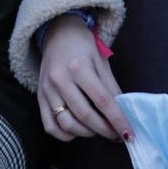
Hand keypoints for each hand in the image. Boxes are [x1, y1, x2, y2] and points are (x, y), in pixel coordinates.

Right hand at [37, 16, 132, 143]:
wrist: (57, 33)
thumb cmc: (83, 46)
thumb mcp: (101, 60)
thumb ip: (111, 86)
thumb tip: (122, 113)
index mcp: (79, 67)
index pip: (102, 101)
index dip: (117, 120)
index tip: (129, 134)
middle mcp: (60, 79)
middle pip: (85, 115)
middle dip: (105, 130)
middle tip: (117, 135)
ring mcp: (47, 90)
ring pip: (67, 124)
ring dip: (87, 133)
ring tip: (99, 130)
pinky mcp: (39, 98)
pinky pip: (50, 126)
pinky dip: (66, 135)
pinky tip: (78, 130)